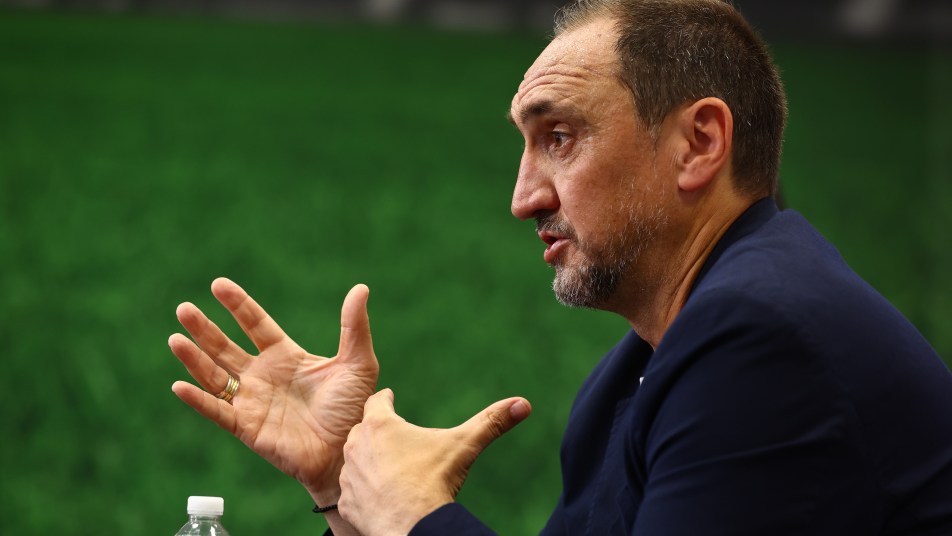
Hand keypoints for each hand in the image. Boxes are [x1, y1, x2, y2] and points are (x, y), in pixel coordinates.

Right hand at [169, 277, 378, 501]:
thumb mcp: (358, 363)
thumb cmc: (354, 410)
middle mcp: (264, 376)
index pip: (256, 324)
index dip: (238, 305)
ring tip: (175, 338)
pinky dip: (198, 399)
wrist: (349, 450)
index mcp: (286, 356)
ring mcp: (252, 402)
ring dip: (194, 359)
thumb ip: (354, 327)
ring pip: (215, 376)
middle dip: (205, 329)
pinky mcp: (247, 427)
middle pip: (226, 347)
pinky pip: (217, 411)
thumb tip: (361, 289)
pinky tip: (179, 385)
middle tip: (183, 308)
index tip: (218, 284)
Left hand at [339, 388, 530, 534]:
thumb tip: (524, 404)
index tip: (391, 398)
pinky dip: (364, 492)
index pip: (378, 400)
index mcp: (380, 425)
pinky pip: (353, 491)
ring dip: (368, 462)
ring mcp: (350, 475)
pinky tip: (380, 496)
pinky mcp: (347, 502)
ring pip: (355, 460)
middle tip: (392, 437)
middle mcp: (357, 445)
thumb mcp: (464, 445)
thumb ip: (491, 421)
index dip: (386, 399)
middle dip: (376, 432)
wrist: (414, 526)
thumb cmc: (435, 480)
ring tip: (387, 468)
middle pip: (363, 429)